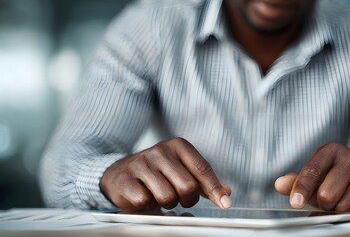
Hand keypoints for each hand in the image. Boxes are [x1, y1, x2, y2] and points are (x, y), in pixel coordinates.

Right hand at [100, 137, 231, 210]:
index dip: (215, 189)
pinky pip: (146, 202)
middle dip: (187, 199)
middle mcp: (160, 151)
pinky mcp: (126, 179)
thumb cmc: (158, 172)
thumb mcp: (182, 169)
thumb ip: (203, 181)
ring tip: (160, 195)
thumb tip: (227, 193)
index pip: (202, 169)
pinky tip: (144, 196)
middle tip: (180, 197)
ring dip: (167, 203)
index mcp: (178, 146)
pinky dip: (148, 206)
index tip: (225, 204)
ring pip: (168, 197)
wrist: (120, 172)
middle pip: (188, 187)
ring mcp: (142, 164)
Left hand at [275, 142, 349, 217]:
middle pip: (327, 194)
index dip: (302, 189)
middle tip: (326, 199)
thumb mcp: (314, 174)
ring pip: (344, 206)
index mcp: (331, 150)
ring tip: (341, 199)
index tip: (295, 203)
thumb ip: (296, 180)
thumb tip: (280, 184)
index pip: (312, 171)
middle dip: (323, 203)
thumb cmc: (335, 174)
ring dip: (338, 209)